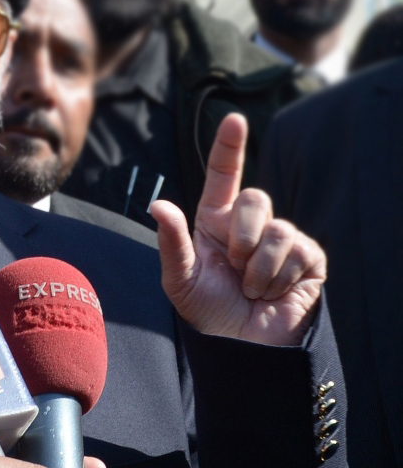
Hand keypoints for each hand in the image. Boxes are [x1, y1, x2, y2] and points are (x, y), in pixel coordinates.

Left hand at [150, 114, 324, 345]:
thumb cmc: (207, 311)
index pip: (224, 175)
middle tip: (234, 267)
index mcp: (215, 221)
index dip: (230, 146)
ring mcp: (281, 240)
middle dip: (241, 234)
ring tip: (251, 288)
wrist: (241, 347)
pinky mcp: (308, 259)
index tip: (234, 119)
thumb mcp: (179, 279)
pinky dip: (278, 277)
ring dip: (258, 266)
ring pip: (277, 227)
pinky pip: (298, 250)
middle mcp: (249, 224)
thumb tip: (158, 205)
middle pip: (254, 198)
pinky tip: (273, 293)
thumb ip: (171, 241)